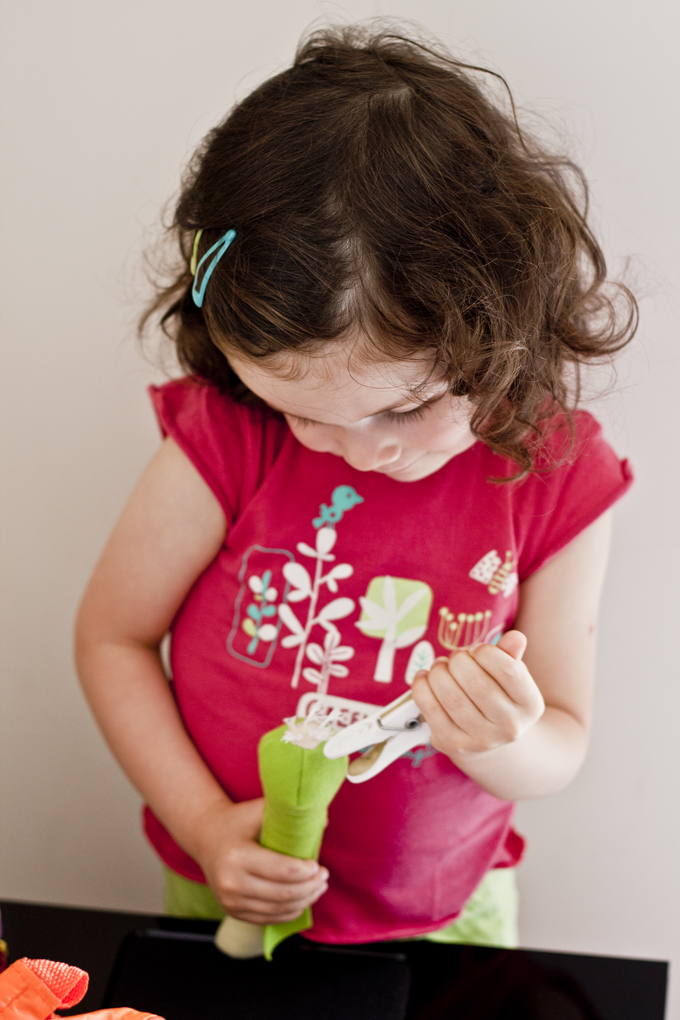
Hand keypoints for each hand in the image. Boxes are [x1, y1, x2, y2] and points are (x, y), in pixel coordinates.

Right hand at [192, 797, 328, 923]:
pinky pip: (267, 918)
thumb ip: (288, 813)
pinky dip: (288, 912)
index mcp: (238, 856)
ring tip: (318, 888)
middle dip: (310, 887)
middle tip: (324, 877)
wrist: (205, 838)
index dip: (306, 872)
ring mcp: (230, 901)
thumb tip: (323, 821)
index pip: (282, 871)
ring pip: (278, 909)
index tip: (319, 865)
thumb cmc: (236, 821)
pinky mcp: (232, 911)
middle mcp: (230, 883)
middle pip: (283, 893)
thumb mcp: (257, 810)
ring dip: (304, 901)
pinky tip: (302, 902)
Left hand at [411, 631, 544, 761]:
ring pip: (452, 696)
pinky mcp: (453, 744)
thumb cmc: (497, 696)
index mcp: (530, 705)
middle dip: (459, 661)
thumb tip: (515, 637)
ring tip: (440, 666)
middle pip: (478, 684)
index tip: (477, 650)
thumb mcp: (510, 676)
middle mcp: (510, 727)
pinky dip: (422, 686)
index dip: (487, 652)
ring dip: (439, 672)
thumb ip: (510, 655)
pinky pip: (431, 709)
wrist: (488, 741)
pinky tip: (425, 677)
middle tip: (455, 657)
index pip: (509, 671)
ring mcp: (481, 739)